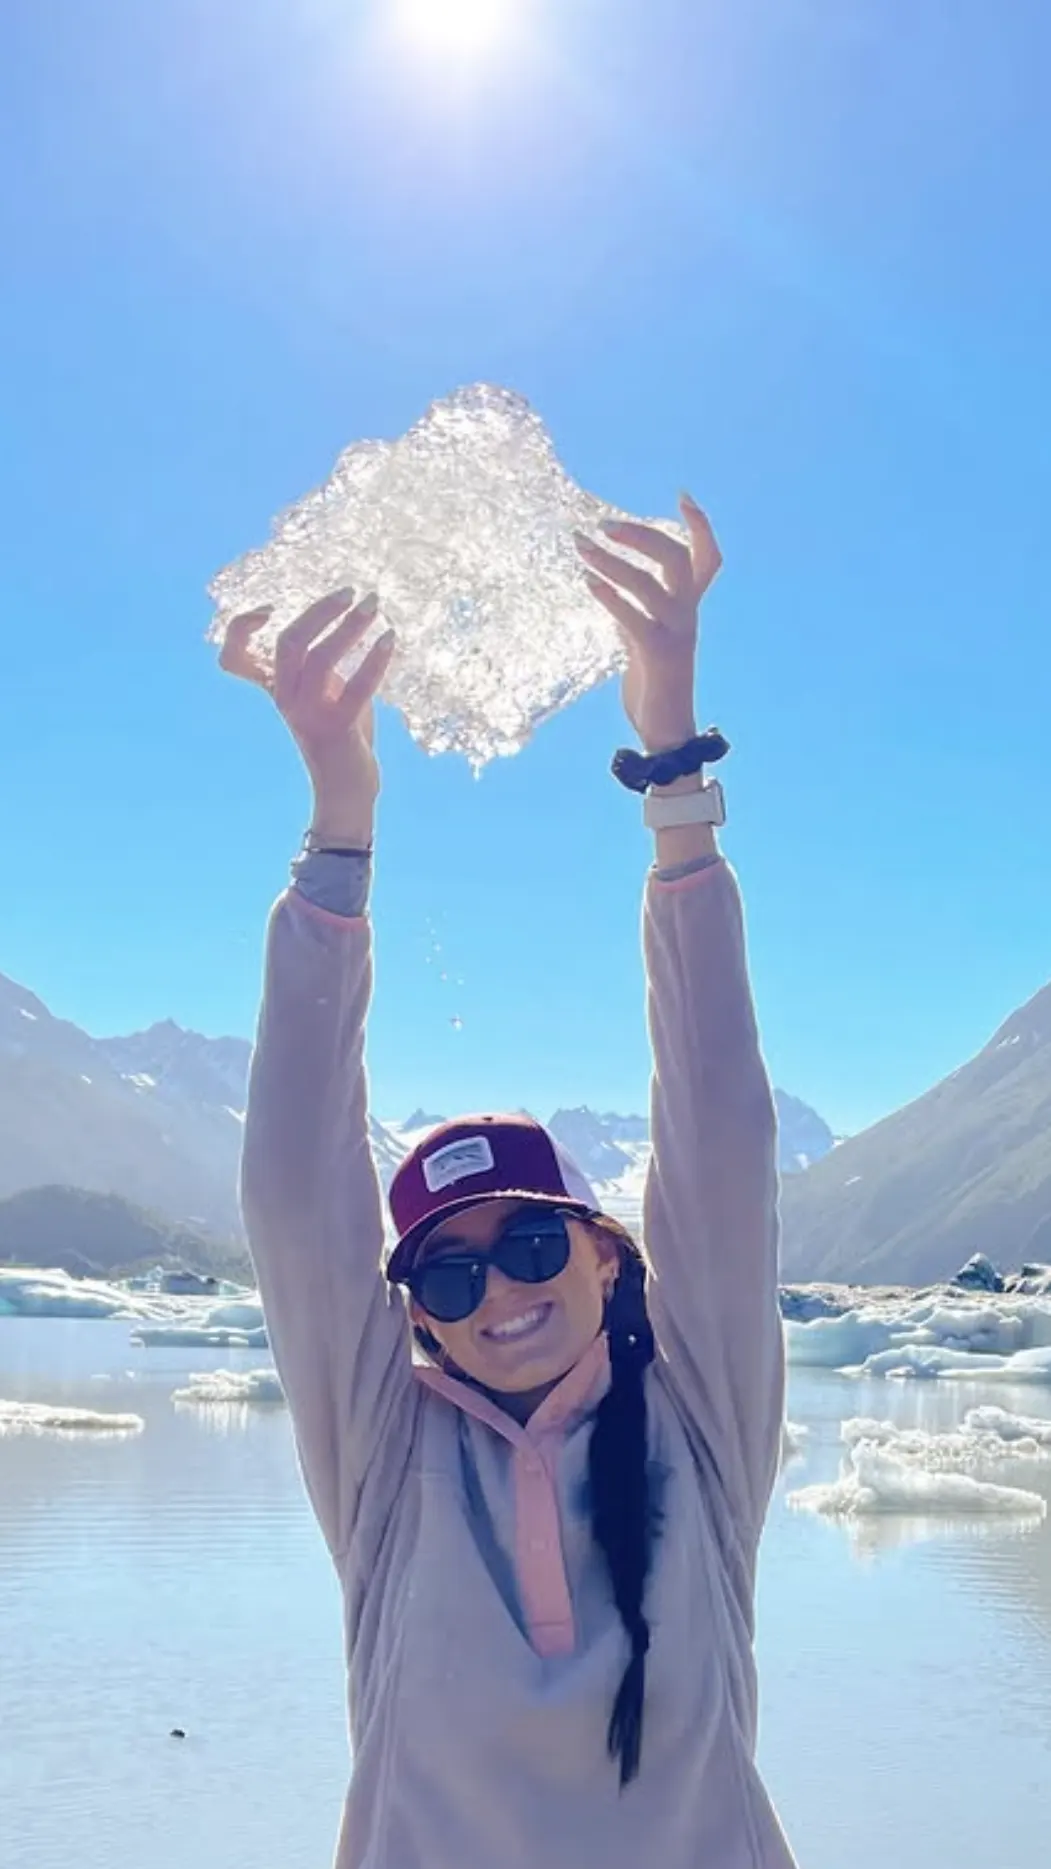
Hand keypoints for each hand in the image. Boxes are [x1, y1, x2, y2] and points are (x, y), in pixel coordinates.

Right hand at [219, 588, 394, 842]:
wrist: (346, 791)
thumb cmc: (340, 736)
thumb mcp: (326, 693)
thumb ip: (325, 663)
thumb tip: (351, 618)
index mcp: (276, 689)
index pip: (233, 658)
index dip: (241, 628)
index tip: (271, 605)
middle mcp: (285, 700)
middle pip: (287, 642)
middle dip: (319, 610)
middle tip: (350, 591)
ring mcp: (308, 716)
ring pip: (320, 658)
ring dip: (350, 626)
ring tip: (374, 605)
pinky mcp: (336, 730)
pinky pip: (357, 687)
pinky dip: (375, 659)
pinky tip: (390, 639)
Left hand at [575, 495, 721, 752]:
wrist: (665, 732)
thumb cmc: (654, 686)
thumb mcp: (643, 641)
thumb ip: (634, 614)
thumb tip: (611, 588)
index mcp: (688, 610)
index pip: (708, 560)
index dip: (700, 528)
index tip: (682, 496)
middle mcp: (687, 616)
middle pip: (677, 560)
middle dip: (643, 536)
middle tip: (605, 524)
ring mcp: (675, 633)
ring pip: (649, 583)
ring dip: (613, 561)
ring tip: (582, 546)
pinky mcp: (656, 654)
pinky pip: (632, 617)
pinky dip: (610, 595)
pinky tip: (588, 582)